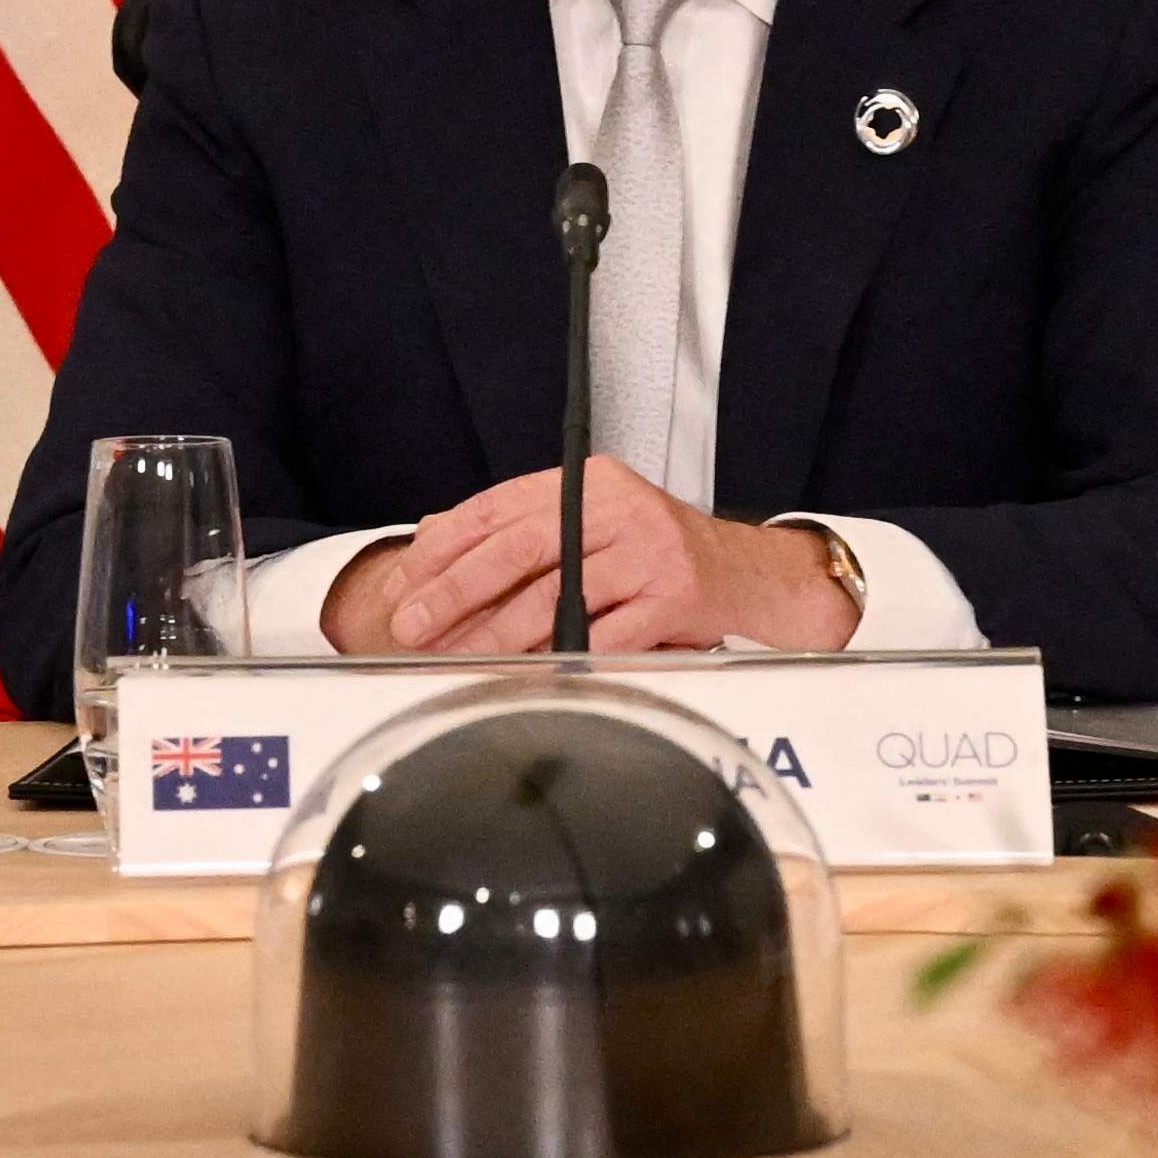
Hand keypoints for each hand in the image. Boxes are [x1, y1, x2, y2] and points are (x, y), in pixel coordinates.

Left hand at [328, 458, 852, 657]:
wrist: (750, 576)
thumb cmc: (660, 555)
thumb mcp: (593, 523)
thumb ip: (525, 527)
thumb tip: (434, 539)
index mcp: (588, 482)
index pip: (500, 506)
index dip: (446, 545)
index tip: (406, 582)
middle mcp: (618, 507)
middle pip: (520, 546)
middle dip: (456, 589)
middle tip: (413, 623)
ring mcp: (648, 551)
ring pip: (556, 594)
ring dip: (497, 633)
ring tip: (458, 656)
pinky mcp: (673, 596)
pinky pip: (604, 634)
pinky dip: (561, 657)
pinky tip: (527, 674)